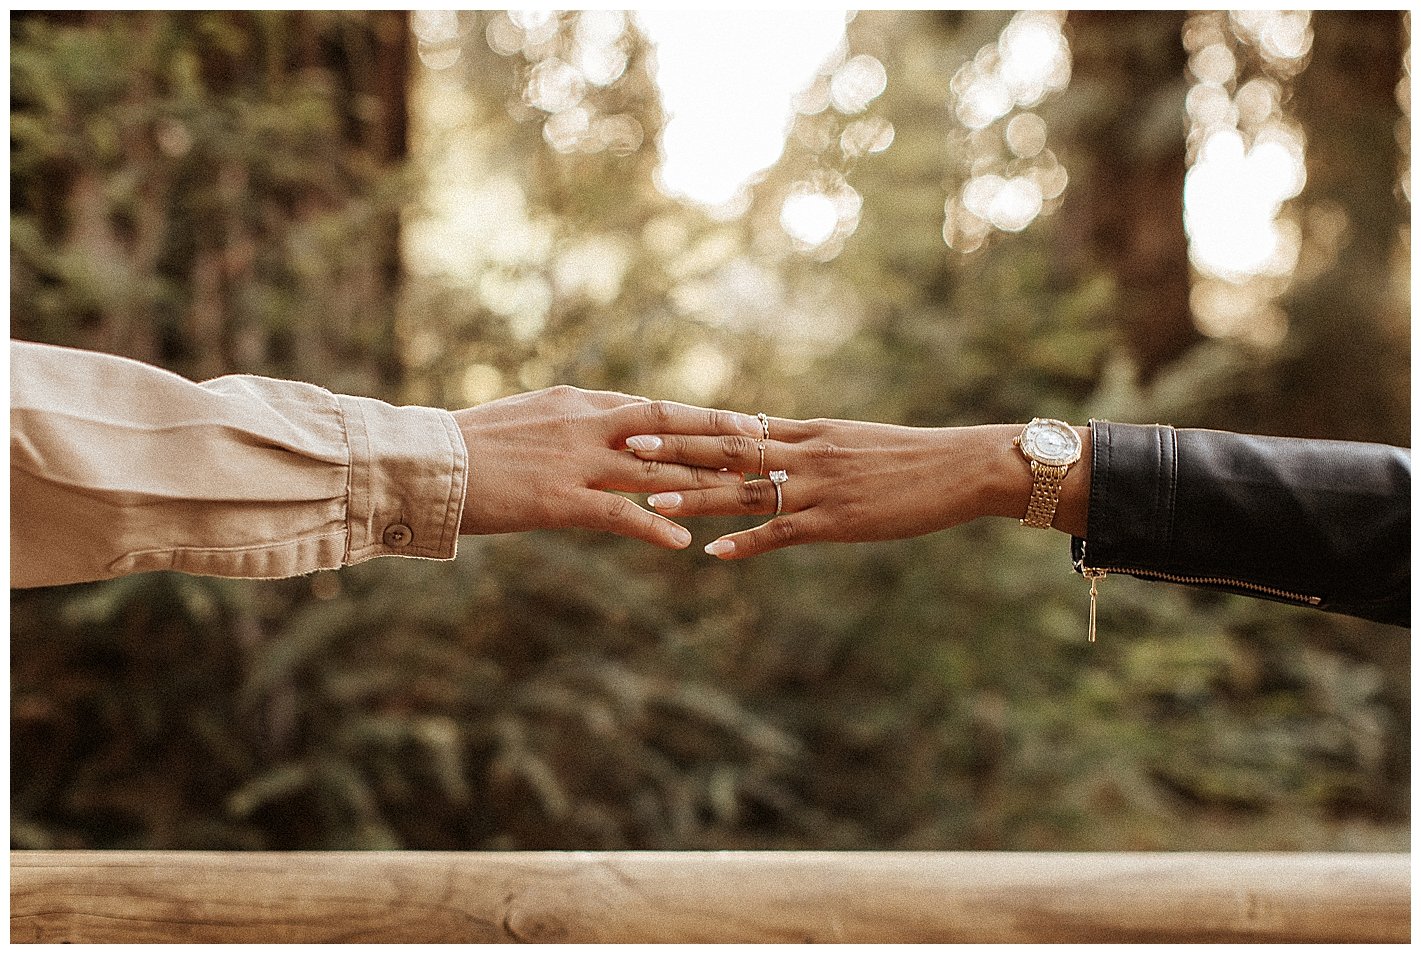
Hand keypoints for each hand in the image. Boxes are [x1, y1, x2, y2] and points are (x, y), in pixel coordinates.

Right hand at [453, 386, 762, 548]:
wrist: (424, 461)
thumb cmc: (465, 447)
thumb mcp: (525, 422)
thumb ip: (565, 426)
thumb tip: (592, 430)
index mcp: (576, 404)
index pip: (650, 408)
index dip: (696, 416)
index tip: (734, 420)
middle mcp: (584, 425)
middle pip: (667, 428)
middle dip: (717, 436)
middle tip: (761, 443)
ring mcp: (575, 462)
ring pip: (654, 468)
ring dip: (701, 480)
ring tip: (742, 491)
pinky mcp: (558, 499)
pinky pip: (618, 513)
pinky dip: (653, 526)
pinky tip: (681, 543)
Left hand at [624, 417, 1089, 557]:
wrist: (962, 467)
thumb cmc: (909, 458)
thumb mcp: (851, 443)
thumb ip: (806, 445)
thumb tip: (767, 444)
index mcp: (806, 431)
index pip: (734, 426)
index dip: (685, 425)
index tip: (642, 418)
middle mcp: (806, 452)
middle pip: (727, 450)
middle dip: (673, 450)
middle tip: (623, 446)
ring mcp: (821, 486)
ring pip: (747, 490)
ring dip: (697, 497)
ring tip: (651, 501)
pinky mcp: (840, 519)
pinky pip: (785, 531)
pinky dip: (749, 542)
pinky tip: (716, 554)